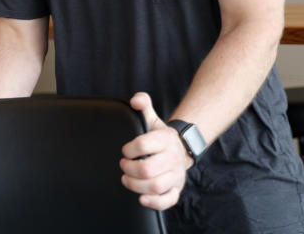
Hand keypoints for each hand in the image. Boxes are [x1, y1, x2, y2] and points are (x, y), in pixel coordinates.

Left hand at [119, 92, 192, 209]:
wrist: (180, 149)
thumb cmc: (159, 136)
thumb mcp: (151, 118)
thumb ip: (142, 103)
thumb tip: (135, 100)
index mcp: (166, 139)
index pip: (143, 145)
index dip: (129, 149)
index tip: (125, 150)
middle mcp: (173, 157)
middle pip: (147, 169)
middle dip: (129, 169)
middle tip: (123, 165)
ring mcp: (176, 175)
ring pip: (155, 186)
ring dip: (135, 185)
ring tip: (126, 179)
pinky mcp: (176, 189)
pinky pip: (168, 201)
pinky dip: (153, 202)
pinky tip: (141, 198)